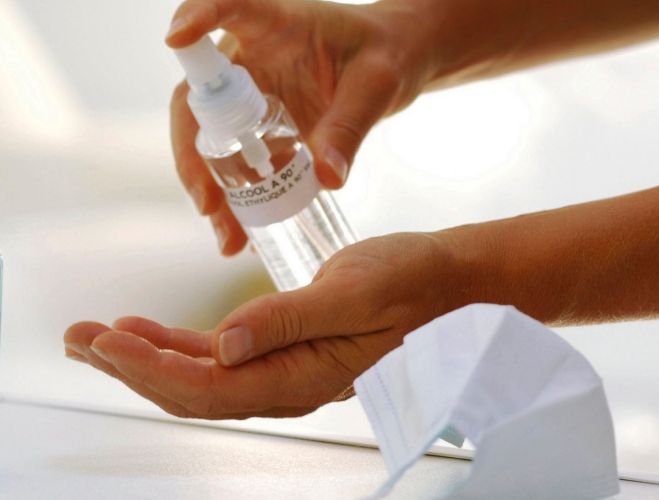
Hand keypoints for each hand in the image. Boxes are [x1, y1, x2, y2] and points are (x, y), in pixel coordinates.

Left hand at [64, 232, 469, 418]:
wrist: (432, 273)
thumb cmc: (400, 279)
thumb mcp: (349, 293)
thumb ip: (287, 321)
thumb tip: (223, 346)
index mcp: (302, 379)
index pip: (211, 387)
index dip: (153, 369)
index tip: (106, 341)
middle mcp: (285, 384)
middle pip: (192, 391)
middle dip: (131, 368)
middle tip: (77, 338)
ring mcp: (281, 368)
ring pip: (197, 375)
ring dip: (144, 357)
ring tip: (94, 335)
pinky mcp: (278, 345)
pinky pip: (216, 355)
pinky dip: (175, 344)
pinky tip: (145, 329)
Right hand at [168, 0, 434, 254]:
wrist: (395, 64)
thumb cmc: (385, 56)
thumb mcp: (375, 88)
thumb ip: (350, 127)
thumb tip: (328, 180)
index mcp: (274, 24)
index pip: (227, 7)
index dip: (197, 17)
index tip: (177, 38)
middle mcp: (250, 60)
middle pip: (199, 101)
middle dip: (193, 157)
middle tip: (207, 204)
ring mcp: (251, 97)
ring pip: (213, 142)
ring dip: (214, 192)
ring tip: (229, 241)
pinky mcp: (264, 127)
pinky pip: (242, 163)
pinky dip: (241, 200)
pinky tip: (247, 236)